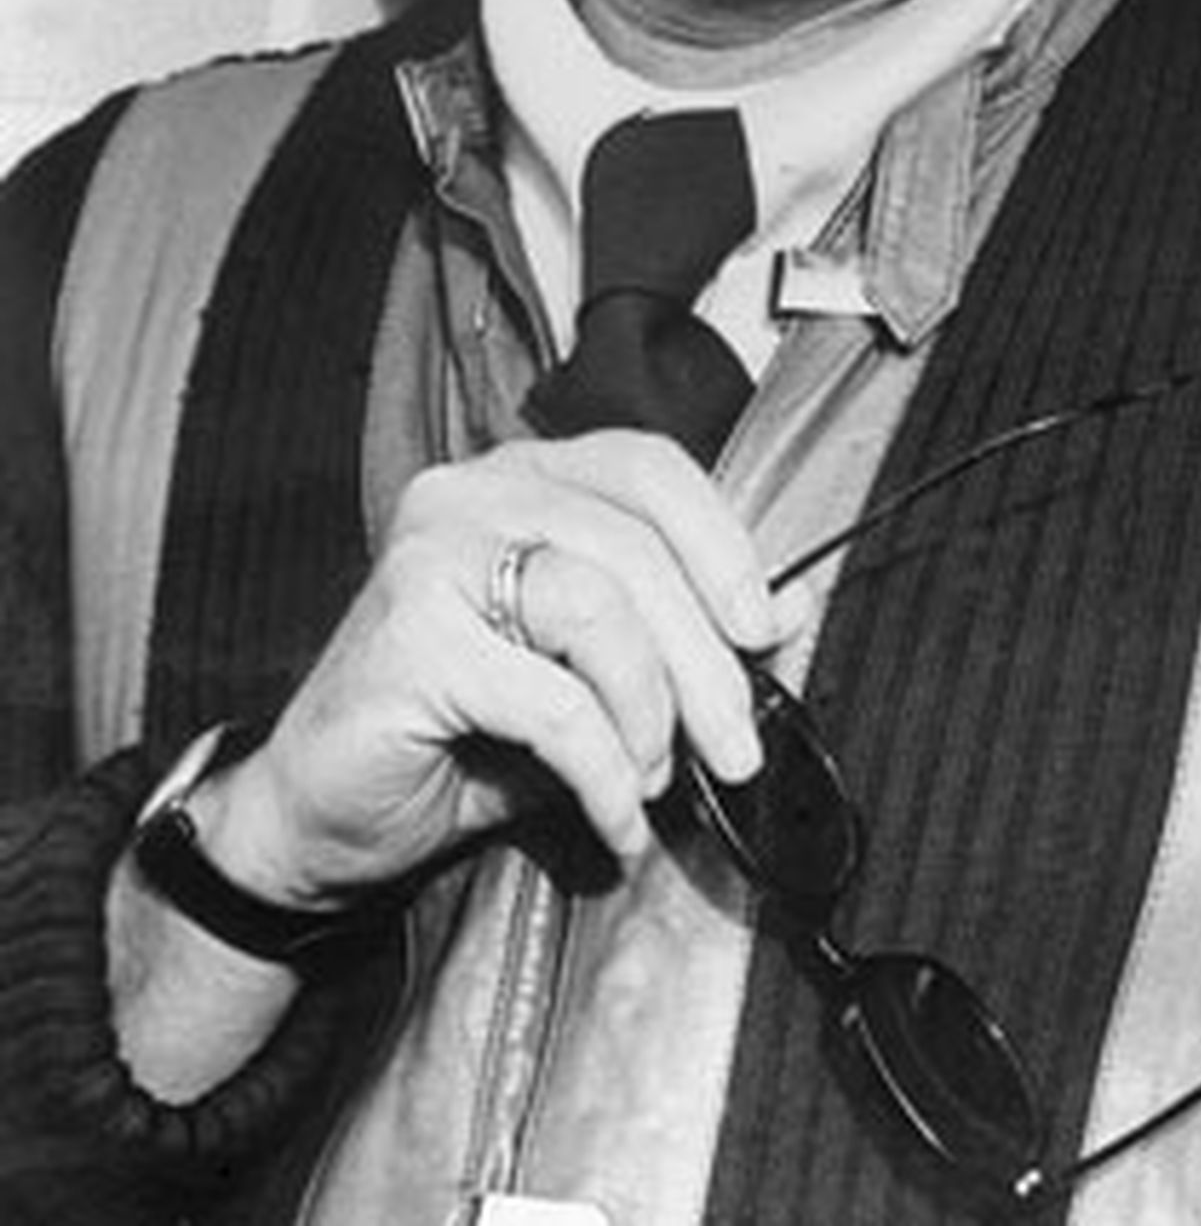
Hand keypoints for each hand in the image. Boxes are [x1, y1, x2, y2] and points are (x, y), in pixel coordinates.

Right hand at [190, 432, 800, 904]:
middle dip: (705, 660)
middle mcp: (472, 493)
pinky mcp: (412, 634)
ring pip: (598, 605)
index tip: (763, 629)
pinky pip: (551, 698)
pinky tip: (614, 817)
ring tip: (655, 780)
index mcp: (522, 479)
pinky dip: (603, 769)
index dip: (720, 542)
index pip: (646, 468)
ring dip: (651, 711)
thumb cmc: (460, 737)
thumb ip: (679, 631)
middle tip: (737, 747)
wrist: (322, 815)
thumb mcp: (590, 677)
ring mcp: (433, 554)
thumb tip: (793, 604)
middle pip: (634, 545)